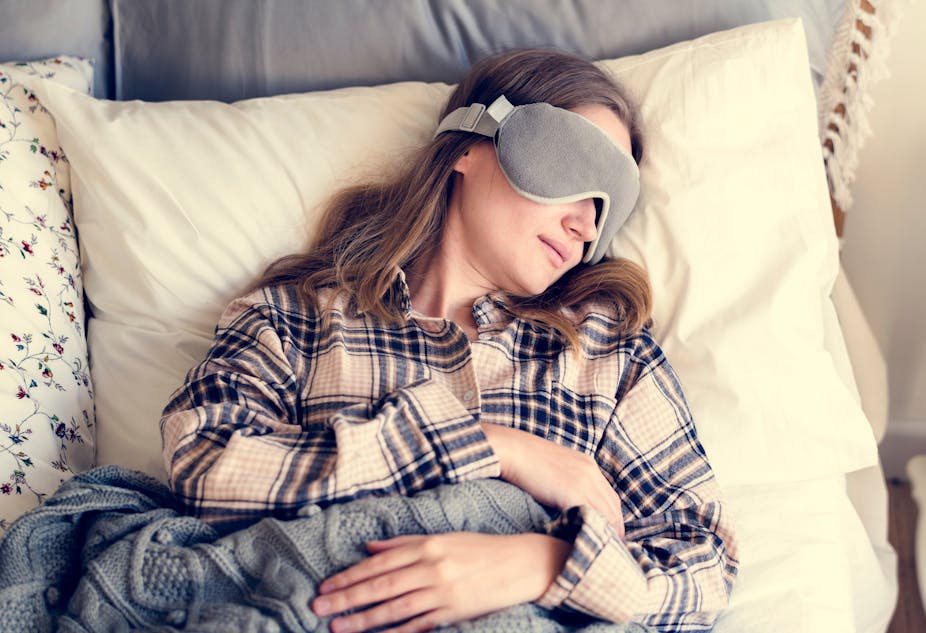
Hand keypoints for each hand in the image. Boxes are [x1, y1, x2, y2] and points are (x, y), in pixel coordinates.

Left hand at [311, 532, 569, 632]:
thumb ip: (404, 543)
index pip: (379, 562)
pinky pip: (419, 625)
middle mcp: (431, 567)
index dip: (350, 574)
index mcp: (426, 545)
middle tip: (318, 606)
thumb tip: (369, 547)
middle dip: (347, 597)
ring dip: (363, 619)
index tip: (327, 584)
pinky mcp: (453, 612)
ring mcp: (442, 591)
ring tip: (337, 626)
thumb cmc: (479, 548)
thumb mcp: (442, 537)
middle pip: (380, 584)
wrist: (521, 563)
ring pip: (394, 607)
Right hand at [480, 423, 624, 537]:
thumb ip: (567, 481)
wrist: (512, 450)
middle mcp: (591, 472)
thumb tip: (568, 503)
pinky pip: (589, 517)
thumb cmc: (525, 460)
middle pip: (613, 508)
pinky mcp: (573, 492)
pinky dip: (590, 531)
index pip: (611, 497)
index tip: (608, 534)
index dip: (612, 518)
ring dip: (605, 534)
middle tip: (609, 550)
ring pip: (606, 515)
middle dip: (614, 530)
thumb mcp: (554, 467)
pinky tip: (586, 543)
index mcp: (588, 464)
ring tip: (599, 551)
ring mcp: (584, 482)